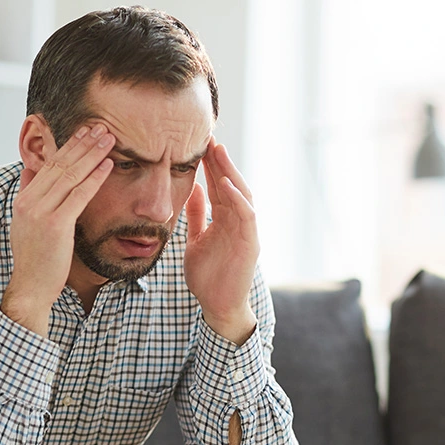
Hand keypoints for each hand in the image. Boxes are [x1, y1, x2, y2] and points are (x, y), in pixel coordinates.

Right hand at [1, 124, 114, 335]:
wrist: (30, 288)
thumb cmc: (35, 260)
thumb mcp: (26, 223)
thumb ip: (29, 196)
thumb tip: (29, 171)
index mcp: (24, 199)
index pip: (48, 165)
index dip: (68, 146)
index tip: (84, 132)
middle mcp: (29, 202)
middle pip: (60, 164)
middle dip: (82, 143)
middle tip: (101, 126)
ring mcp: (41, 212)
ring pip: (70, 175)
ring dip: (91, 154)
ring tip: (108, 138)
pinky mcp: (55, 225)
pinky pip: (79, 195)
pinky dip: (94, 177)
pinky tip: (108, 165)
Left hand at [184, 139, 259, 343]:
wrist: (218, 306)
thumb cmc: (208, 277)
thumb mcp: (196, 240)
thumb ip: (196, 216)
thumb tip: (193, 189)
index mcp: (224, 219)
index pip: (217, 186)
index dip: (210, 166)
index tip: (198, 144)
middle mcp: (237, 221)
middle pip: (230, 184)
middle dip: (220, 162)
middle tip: (209, 138)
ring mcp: (246, 230)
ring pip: (241, 194)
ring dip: (230, 173)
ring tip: (218, 152)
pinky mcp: (251, 243)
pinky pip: (246, 215)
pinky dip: (236, 198)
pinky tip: (224, 183)